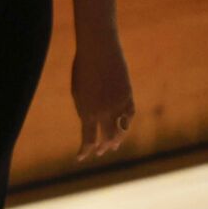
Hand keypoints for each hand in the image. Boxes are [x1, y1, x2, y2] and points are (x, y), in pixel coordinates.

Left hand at [72, 39, 134, 160]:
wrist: (98, 50)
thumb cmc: (82, 68)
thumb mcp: (78, 91)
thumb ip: (85, 109)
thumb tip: (90, 122)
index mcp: (87, 111)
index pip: (88, 139)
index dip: (85, 151)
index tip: (80, 157)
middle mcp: (104, 112)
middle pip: (107, 138)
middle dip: (102, 147)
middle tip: (100, 153)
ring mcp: (118, 105)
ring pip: (121, 129)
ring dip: (117, 139)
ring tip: (113, 145)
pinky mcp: (129, 96)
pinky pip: (129, 115)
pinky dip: (126, 124)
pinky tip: (123, 129)